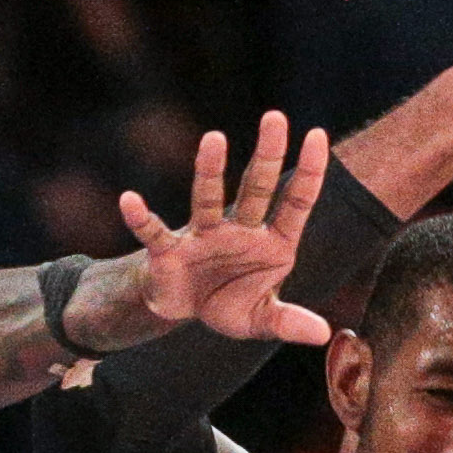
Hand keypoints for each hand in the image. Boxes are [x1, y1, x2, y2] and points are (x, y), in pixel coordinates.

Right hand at [115, 112, 332, 347]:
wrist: (186, 309)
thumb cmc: (229, 302)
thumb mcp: (262, 319)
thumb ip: (289, 321)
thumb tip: (323, 334)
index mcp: (271, 243)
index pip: (295, 203)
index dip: (309, 173)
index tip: (318, 136)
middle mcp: (240, 230)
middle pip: (255, 187)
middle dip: (267, 155)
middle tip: (276, 117)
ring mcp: (204, 236)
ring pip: (209, 198)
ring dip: (210, 170)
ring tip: (215, 139)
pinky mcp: (170, 250)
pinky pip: (155, 232)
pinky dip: (142, 218)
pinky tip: (130, 201)